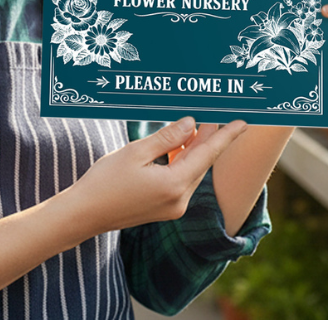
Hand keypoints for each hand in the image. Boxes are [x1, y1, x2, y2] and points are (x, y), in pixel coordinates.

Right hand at [67, 117, 246, 235]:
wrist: (85, 214)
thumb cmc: (106, 181)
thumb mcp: (136, 152)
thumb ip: (167, 137)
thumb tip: (191, 124)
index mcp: (175, 185)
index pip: (207, 155)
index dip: (225, 136)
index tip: (242, 122)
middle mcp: (180, 200)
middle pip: (201, 163)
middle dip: (209, 139)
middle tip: (215, 114)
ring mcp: (173, 207)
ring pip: (191, 172)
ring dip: (193, 149)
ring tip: (196, 125)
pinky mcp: (164, 209)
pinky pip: (181, 180)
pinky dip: (182, 162)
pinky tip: (177, 146)